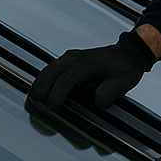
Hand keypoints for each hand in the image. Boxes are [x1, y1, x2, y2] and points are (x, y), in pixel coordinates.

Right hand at [28, 29, 156, 109]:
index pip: (68, 79)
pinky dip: (43, 81)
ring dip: (39, 85)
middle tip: (35, 106)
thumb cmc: (124, 68)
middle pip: (51, 72)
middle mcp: (75, 58)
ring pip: (48, 70)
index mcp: (88, 63)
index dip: (58, 93)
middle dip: (41, 89)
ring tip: (32, 101)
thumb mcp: (123, 83)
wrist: (128, 53)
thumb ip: (109, 93)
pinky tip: (39, 92)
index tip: (52, 107)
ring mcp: (69, 58)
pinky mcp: (67, 61)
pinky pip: (50, 70)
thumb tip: (96, 101)